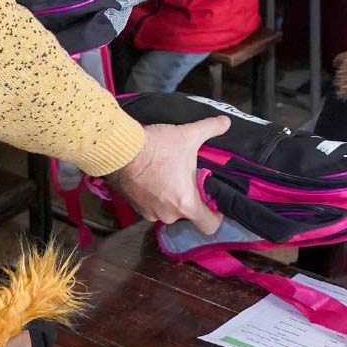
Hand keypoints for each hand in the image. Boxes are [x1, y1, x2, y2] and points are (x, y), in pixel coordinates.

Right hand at [106, 115, 229, 234]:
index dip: (217, 216)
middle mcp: (169, 215)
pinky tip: (155, 179)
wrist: (120, 151)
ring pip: (169, 210)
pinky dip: (155, 196)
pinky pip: (152, 206)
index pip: (210, 225)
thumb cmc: (157, 148)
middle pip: (188, 215)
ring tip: (171, 177)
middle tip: (191, 180)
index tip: (216, 204)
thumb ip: (211, 128)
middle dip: (191, 198)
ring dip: (171, 197)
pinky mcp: (135, 208)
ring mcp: (150, 213)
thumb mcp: (188, 135)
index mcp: (186, 204)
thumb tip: (226, 121)